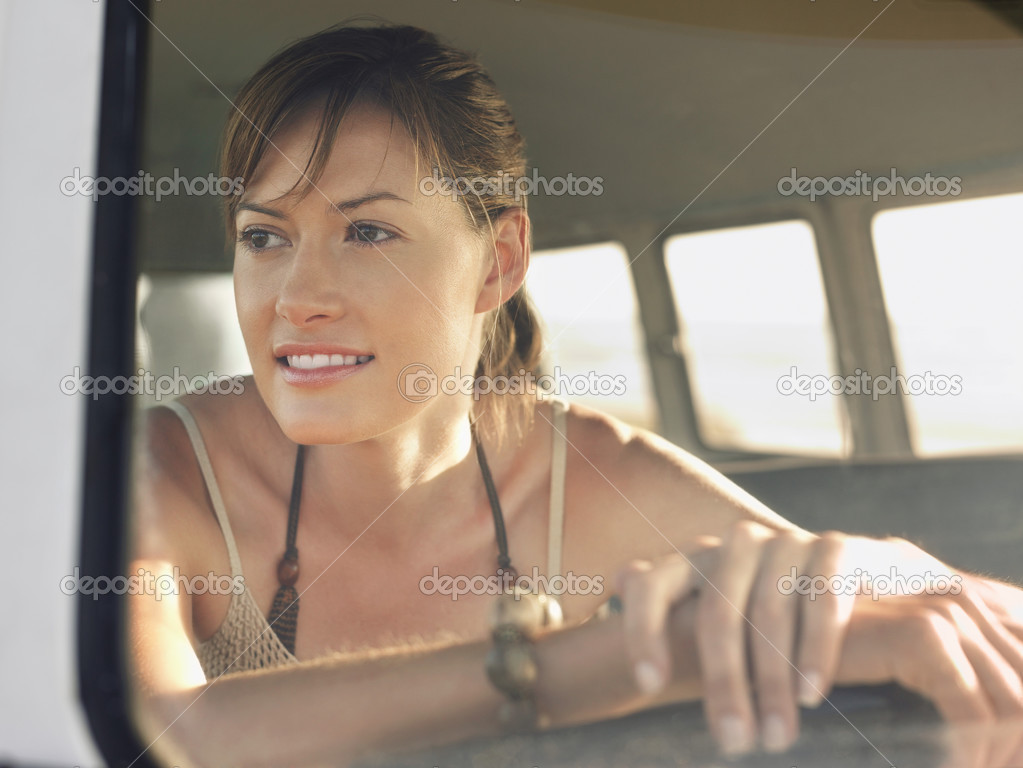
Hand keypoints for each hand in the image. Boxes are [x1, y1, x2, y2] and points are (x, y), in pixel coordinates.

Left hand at [614, 521, 1022, 759]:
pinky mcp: (834, 547)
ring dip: (772, 681)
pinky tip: (812, 693)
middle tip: (733, 743)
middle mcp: (734, 544)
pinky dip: (814, 649)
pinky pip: (820, 598)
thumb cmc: (782, 613)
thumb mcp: (730, 616)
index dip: (644, 631)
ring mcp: (784, 541)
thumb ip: (680, 615)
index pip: (651, 584)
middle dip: (723, 682)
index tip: (649, 686)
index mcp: (696, 560)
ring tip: (776, 736)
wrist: (872, 585)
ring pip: (767, 611)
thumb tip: (619, 589)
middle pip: (715, 611)